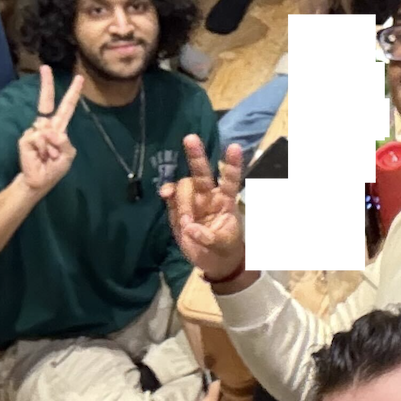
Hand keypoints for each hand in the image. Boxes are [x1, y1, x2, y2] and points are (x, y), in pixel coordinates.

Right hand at [18, 66, 83, 194]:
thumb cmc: (53, 169)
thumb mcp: (68, 156)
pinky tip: (39, 157)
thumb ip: (65, 143)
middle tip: (45, 68)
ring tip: (47, 157)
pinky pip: (37, 139)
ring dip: (51, 148)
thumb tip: (50, 131)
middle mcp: (46, 126)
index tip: (78, 79)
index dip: (72, 93)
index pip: (66, 107)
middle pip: (46, 102)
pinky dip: (41, 150)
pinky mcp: (25, 138)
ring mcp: (34, 131)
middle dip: (46, 84)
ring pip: (46, 131)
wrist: (37, 181)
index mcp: (58, 128)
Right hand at [161, 135, 246, 281]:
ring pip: (184, 187)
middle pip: (202, 173)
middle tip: (190, 138)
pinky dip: (168, 193)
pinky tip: (165, 194)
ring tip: (186, 223)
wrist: (212, 262)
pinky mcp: (178, 209)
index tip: (235, 147)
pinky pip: (171, 196)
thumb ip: (208, 237)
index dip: (232, 165)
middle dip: (196, 156)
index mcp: (226, 200)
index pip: (230, 180)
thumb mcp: (223, 245)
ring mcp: (192, 201)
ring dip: (183, 201)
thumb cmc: (224, 248)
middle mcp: (209, 195)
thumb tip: (190, 228)